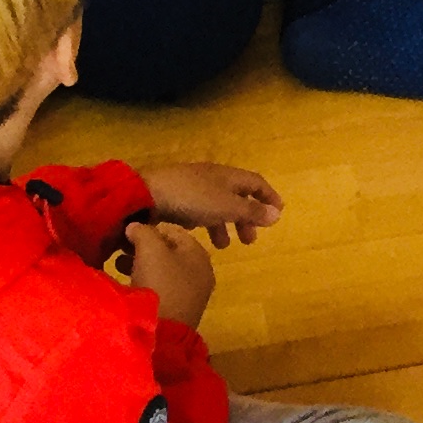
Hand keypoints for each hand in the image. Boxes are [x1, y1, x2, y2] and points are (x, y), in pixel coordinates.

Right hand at [115, 218, 216, 332]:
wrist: (164, 332)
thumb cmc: (160, 282)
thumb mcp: (150, 250)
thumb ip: (143, 231)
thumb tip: (135, 226)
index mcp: (198, 253)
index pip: (172, 230)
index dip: (148, 229)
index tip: (127, 234)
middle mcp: (200, 271)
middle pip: (168, 250)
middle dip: (143, 248)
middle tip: (120, 249)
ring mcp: (191, 292)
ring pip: (163, 270)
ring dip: (141, 264)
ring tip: (118, 265)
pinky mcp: (179, 309)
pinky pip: (161, 287)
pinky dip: (146, 281)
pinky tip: (129, 283)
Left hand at [140, 162, 283, 246]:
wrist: (145, 194)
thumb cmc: (192, 199)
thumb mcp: (226, 207)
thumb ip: (251, 211)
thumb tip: (277, 214)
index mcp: (227, 175)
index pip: (256, 182)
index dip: (269, 197)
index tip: (278, 214)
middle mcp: (212, 177)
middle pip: (237, 196)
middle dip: (246, 218)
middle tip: (249, 241)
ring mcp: (192, 186)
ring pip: (216, 205)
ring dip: (224, 225)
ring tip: (222, 246)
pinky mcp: (174, 197)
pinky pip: (197, 209)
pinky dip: (204, 221)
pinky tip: (197, 234)